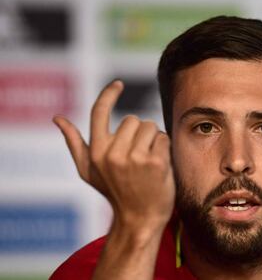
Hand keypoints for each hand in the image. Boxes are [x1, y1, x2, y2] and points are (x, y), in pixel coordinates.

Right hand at [53, 80, 174, 231]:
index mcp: (96, 152)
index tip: (118, 84)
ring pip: (150, 127)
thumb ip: (74, 143)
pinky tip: (159, 166)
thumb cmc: (115, 192)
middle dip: (139, 133)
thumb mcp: (88, 171)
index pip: (99, 112)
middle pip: (133, 120)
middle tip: (138, 156)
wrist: (139, 219)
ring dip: (153, 140)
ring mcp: (135, 158)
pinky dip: (164, 148)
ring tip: (148, 161)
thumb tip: (57, 118)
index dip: (108, 94)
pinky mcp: (156, 162)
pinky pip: (163, 138)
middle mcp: (113, 154)